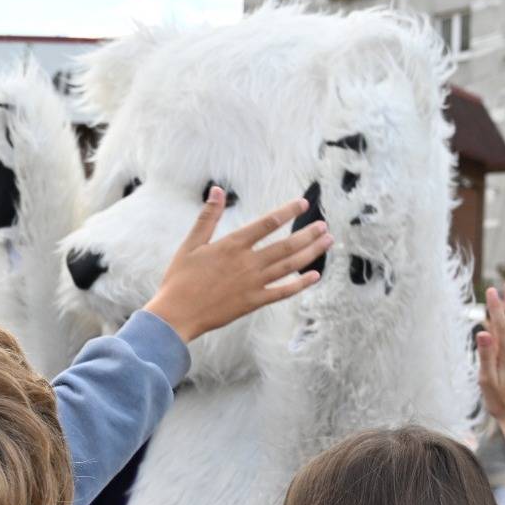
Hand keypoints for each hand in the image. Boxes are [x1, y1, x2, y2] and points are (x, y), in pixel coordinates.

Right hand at [145, 188, 330, 341]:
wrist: (177, 314)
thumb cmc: (180, 279)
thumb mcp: (190, 244)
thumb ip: (207, 217)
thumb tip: (216, 190)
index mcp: (232, 245)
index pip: (267, 223)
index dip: (287, 211)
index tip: (303, 203)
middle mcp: (247, 262)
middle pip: (286, 245)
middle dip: (308, 234)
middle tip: (325, 226)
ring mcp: (253, 283)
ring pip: (289, 265)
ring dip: (310, 253)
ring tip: (327, 242)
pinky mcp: (253, 302)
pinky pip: (283, 292)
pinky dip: (300, 284)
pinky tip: (314, 276)